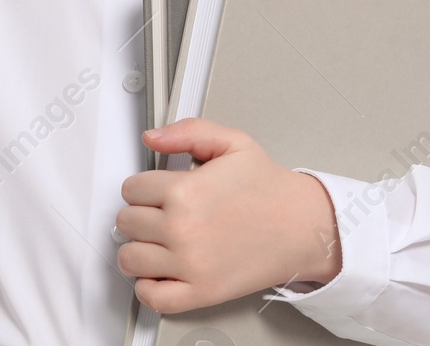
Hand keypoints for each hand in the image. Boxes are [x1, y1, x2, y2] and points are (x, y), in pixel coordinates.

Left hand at [115, 117, 340, 315]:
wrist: (302, 226)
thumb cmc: (270, 189)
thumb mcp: (231, 142)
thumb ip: (187, 132)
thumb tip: (152, 137)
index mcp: (185, 191)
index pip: (131, 190)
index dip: (141, 187)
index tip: (154, 191)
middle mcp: (182, 229)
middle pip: (127, 223)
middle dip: (140, 215)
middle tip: (159, 213)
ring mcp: (189, 264)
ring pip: (130, 258)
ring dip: (137, 249)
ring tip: (155, 241)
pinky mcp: (201, 292)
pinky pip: (153, 297)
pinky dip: (147, 287)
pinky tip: (158, 272)